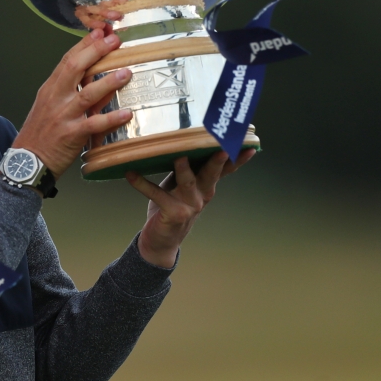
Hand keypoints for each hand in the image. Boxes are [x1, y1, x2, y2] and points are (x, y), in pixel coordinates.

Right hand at [12, 23, 132, 176]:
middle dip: (96, 52)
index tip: (100, 32)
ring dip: (108, 82)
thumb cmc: (40, 133)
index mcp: (50, 89)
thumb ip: (68, 91)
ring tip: (127, 72)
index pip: (67, 60)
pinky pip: (94, 124)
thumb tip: (93, 77)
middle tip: (115, 40)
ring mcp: (63, 116)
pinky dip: (111, 118)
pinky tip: (127, 113)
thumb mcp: (49, 106)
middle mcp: (55, 98)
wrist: (27, 161)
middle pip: (75, 68)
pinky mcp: (71, 135)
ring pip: (87, 94)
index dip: (84, 44)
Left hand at [125, 149, 254, 267]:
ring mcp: (189, 205)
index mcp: (207, 186)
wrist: (161, 240)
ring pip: (188, 183)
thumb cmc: (171, 206)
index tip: (250, 144)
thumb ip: (188, 168)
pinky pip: (156, 195)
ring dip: (184, 169)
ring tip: (179, 157)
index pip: (226, 170)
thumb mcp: (183, 186)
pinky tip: (130, 174)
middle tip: (223, 148)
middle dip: (217, 161)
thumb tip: (183, 140)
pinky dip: (142, 184)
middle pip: (212, 174)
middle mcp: (203, 195)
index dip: (238, 158)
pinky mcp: (172, 213)